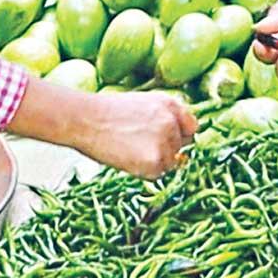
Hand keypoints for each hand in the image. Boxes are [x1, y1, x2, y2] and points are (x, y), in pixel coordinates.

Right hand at [74, 90, 197, 177]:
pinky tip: (127, 159)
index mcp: (170, 104)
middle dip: (166, 150)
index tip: (166, 142)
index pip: (191, 127)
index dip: (178, 136)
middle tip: (139, 146)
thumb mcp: (142, 104)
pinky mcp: (156, 159)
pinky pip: (158, 173)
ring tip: (130, 151)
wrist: (85, 119)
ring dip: (155, 162)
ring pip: (170, 162)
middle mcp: (172, 121)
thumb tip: (180, 139)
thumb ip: (163, 117)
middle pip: (182, 146)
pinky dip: (145, 171)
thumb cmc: (106, 113)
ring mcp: (165, 140)